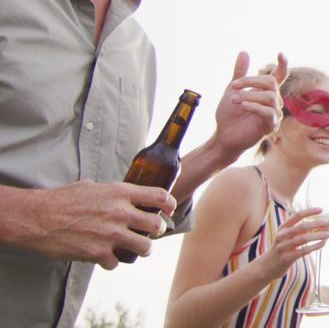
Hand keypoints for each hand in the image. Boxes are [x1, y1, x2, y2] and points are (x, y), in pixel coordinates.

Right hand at [13, 181, 175, 269]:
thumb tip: (120, 197)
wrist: (37, 218)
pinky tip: (104, 257)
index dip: (169, 203)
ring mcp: (111, 234)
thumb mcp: (91, 187)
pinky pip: (116, 262)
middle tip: (152, 232)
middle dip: (157, 230)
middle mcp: (120, 212)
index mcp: (119, 193)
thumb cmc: (61, 200)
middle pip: (156, 224)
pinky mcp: (99, 253)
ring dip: (142, 249)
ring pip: (144, 246)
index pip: (158, 196)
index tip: (170, 209)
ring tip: (138, 248)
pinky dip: (111, 261)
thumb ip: (111, 193)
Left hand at [211, 51, 287, 158]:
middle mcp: (273, 101)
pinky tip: (242, 105)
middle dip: (252, 81)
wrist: (223, 135)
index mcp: (266, 91)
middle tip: (233, 85)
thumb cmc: (230, 114)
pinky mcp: (270, 126)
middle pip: (271, 83)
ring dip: (249, 95)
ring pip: (270, 97)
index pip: (280, 76)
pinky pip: (268, 112)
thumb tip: (244, 52)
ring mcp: (273, 114)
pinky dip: (254, 106)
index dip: (282, 65)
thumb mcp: (232, 90)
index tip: (280, 53)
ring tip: (234, 99)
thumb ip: (240, 73)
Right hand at [256, 207, 328, 279]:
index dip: (309, 211)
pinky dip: (314, 247)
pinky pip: (303, 251)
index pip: (297, 216)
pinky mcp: (286, 258)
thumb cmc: (282, 249)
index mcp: (283, 228)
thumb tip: (320, 224)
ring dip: (318, 235)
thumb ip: (299, 230)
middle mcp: (282, 235)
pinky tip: (322, 244)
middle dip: (317, 223)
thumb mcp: (286, 237)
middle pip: (302, 227)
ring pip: (303, 239)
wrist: (267, 266)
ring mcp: (283, 247)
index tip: (321, 209)